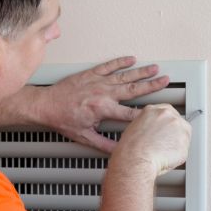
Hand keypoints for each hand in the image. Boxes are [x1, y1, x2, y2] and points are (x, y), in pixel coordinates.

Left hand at [38, 57, 168, 152]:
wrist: (45, 105)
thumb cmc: (62, 120)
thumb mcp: (84, 137)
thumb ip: (105, 144)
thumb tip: (120, 151)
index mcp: (103, 109)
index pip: (130, 113)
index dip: (145, 115)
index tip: (157, 114)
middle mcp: (103, 93)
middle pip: (133, 89)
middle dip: (151, 85)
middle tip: (165, 81)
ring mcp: (97, 81)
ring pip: (124, 75)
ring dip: (141, 72)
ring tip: (155, 68)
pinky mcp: (90, 74)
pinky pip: (108, 66)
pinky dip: (120, 62)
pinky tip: (131, 59)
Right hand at [113, 104, 191, 176]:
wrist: (135, 159)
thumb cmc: (130, 148)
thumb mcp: (135, 127)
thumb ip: (149, 124)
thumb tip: (154, 130)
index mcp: (153, 110)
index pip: (168, 111)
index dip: (167, 123)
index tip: (166, 130)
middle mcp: (168, 115)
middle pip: (178, 122)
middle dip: (174, 133)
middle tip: (164, 144)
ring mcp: (178, 127)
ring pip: (184, 135)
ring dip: (176, 143)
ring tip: (163, 152)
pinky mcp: (184, 142)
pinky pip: (184, 149)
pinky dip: (178, 155)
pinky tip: (167, 157)